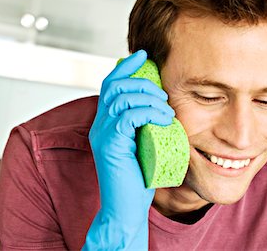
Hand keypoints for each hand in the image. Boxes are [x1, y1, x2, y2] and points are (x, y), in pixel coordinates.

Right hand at [83, 50, 174, 249]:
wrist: (125, 209)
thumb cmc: (137, 179)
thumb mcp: (142, 144)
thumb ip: (144, 125)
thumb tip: (162, 107)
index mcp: (106, 123)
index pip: (110, 84)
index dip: (125, 67)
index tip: (143, 55)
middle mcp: (100, 125)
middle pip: (115, 85)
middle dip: (143, 82)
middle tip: (163, 95)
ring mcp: (103, 134)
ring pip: (122, 98)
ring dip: (150, 98)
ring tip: (166, 111)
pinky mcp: (110, 144)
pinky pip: (128, 116)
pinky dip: (149, 113)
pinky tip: (163, 120)